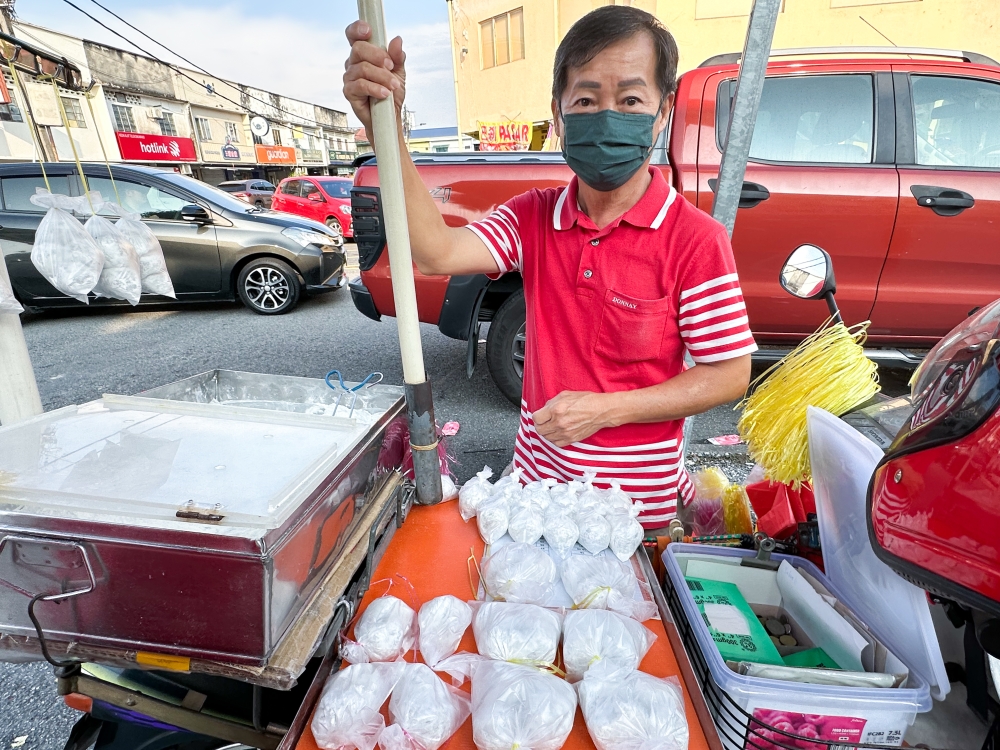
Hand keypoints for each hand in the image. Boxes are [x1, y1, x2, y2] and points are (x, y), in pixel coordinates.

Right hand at [343, 20, 405, 136]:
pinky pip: (361, 85)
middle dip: (377, 55)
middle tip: (390, 66)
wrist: (390, 117)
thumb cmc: (391, 93)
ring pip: (363, 68)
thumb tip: (397, 41)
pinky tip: (385, 93)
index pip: (354, 35)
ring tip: (393, 86)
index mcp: (363, 54)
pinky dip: (376, 88)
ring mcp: (350, 77)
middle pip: (358, 49)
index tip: (368, 31)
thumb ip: (397, 56)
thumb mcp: (399, 72)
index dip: (357, 29)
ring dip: (382, 77)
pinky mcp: (349, 92)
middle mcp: (354, 63)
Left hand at [533, 391, 614, 446]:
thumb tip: (543, 410)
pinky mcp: (571, 439)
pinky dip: (555, 439)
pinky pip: (556, 443)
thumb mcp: (565, 395)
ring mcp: (565, 432)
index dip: (537, 416)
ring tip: (552, 426)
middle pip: (539, 429)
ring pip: (546, 437)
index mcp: (556, 410)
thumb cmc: (586, 400)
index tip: (540, 415)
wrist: (601, 411)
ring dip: (547, 432)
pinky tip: (558, 432)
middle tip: (545, 421)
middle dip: (540, 424)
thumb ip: (551, 403)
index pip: (536, 418)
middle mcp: (559, 423)